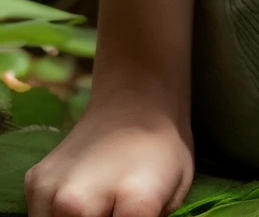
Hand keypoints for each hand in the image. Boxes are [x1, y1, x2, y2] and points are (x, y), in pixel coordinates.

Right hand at [23, 97, 193, 216]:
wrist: (136, 101)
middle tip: (111, 210)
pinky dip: (58, 216)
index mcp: (132, 203)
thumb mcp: (173, 198)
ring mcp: (53, 191)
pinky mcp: (36, 183)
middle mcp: (82, 200)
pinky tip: (82, 203)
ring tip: (99, 206)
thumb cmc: (162, 152)